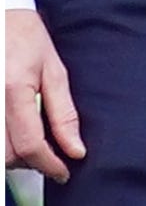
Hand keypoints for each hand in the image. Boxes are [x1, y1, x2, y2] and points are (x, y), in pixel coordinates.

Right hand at [5, 9, 82, 180]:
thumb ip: (63, 112)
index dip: (49, 164)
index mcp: (14, 90)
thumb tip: (75, 148)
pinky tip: (16, 133)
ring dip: (14, 156)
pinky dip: (4, 142)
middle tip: (52, 154)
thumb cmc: (26, 37)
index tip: (64, 172)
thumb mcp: (54, 69)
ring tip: (34, 143)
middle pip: (7, 155)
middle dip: (31, 162)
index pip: (30, 144)